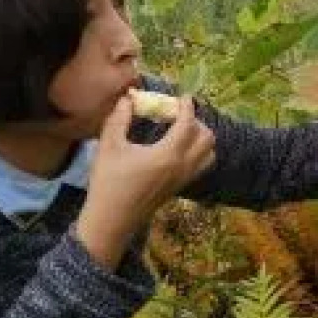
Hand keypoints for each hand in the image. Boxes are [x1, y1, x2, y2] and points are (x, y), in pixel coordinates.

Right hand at [75, 93, 215, 268]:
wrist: (111, 221)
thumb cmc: (108, 183)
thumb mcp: (109, 146)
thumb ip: (119, 119)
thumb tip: (128, 98)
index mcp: (168, 155)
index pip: (188, 125)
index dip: (188, 107)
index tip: (184, 96)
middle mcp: (182, 167)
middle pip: (207, 138)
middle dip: (196, 122)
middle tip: (177, 115)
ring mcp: (183, 180)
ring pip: (208, 154)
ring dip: (201, 138)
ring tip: (180, 130)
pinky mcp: (179, 189)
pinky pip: (200, 167)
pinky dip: (198, 153)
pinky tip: (176, 149)